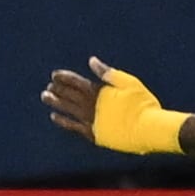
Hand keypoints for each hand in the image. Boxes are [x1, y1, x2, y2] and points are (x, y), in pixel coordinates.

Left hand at [42, 57, 182, 152]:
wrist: (149, 129)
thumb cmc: (143, 104)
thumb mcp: (129, 82)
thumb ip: (108, 73)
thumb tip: (92, 61)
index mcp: (99, 92)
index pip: (75, 82)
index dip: (64, 77)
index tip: (54, 75)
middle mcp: (91, 106)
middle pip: (68, 95)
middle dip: (57, 89)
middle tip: (48, 86)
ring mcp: (91, 121)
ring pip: (67, 110)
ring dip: (56, 103)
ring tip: (45, 97)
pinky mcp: (94, 134)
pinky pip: (73, 127)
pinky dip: (63, 121)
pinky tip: (55, 117)